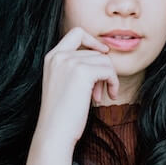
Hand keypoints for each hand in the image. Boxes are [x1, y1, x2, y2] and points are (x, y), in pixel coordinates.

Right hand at [35, 26, 119, 146]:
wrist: (54, 131)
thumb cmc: (61, 113)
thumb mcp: (63, 83)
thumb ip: (75, 67)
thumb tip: (103, 55)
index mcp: (52, 57)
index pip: (76, 33)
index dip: (93, 40)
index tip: (103, 53)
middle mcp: (59, 55)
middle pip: (95, 51)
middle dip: (102, 71)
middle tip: (99, 92)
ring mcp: (70, 62)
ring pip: (104, 60)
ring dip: (108, 78)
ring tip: (101, 96)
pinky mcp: (82, 72)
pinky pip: (109, 70)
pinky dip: (113, 83)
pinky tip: (108, 97)